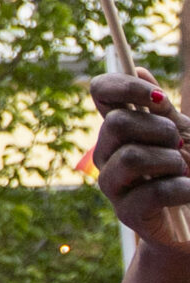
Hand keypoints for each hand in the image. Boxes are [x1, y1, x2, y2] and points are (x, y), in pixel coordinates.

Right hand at [91, 70, 189, 250]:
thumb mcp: (182, 135)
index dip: (125, 86)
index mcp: (119, 127)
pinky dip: (182, 189)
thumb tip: (141, 69)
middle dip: (160, 130)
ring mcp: (113, 182)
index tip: (161, 100)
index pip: (101, 92)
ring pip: (132, 157)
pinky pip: (153, 192)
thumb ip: (162, 110)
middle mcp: (107, 151)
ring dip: (171, 161)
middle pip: (117, 124)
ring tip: (185, 171)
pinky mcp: (126, 212)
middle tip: (180, 145)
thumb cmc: (189, 172)